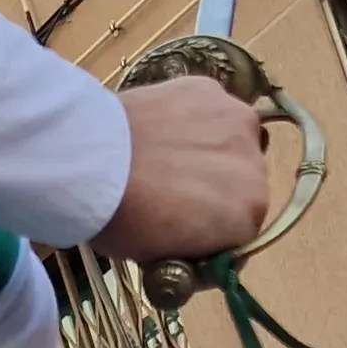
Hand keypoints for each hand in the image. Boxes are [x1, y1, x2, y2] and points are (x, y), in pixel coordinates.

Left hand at [91, 77, 268, 262]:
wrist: (90, 162)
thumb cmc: (125, 219)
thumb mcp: (165, 258)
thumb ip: (198, 250)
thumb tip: (201, 244)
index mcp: (249, 215)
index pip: (240, 229)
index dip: (213, 230)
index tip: (186, 228)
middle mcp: (256, 165)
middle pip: (240, 182)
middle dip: (215, 187)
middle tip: (172, 189)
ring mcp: (235, 120)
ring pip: (229, 141)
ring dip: (210, 148)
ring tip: (167, 154)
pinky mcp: (208, 89)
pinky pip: (207, 110)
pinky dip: (190, 118)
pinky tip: (160, 126)